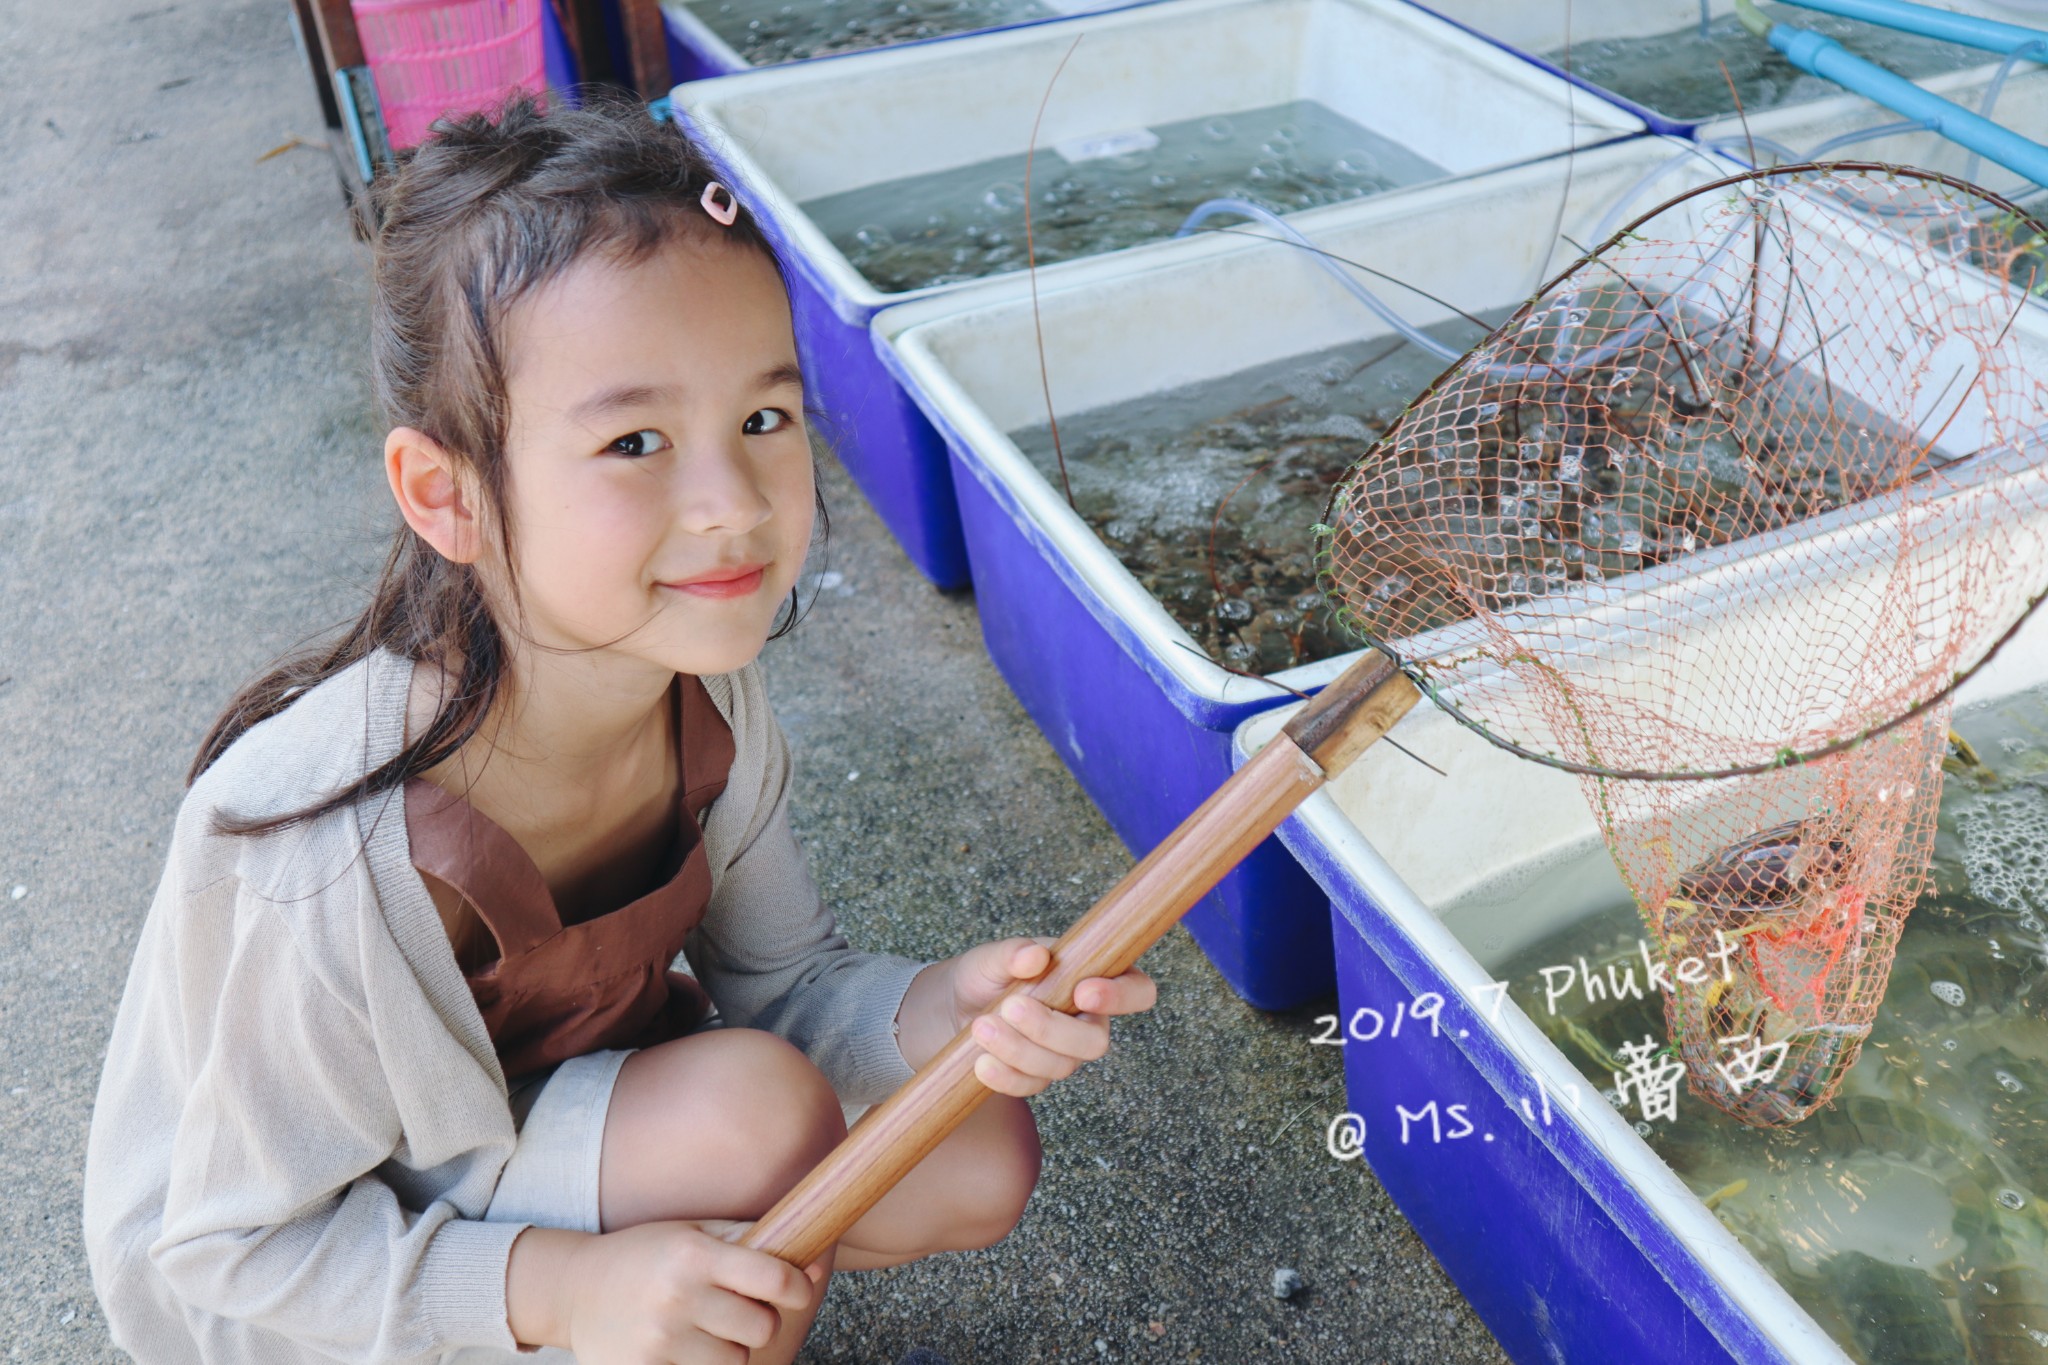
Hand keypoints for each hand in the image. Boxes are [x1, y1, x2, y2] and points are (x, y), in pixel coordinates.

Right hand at [508, 1219, 821, 1362]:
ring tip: (705, 1329)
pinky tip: (685, 1348)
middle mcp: (677, 1296)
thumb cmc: (648, 1255)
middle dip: (759, 1320)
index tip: (797, 1289)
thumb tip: (815, 1264)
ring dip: (731, 1349)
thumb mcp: (694, 1233)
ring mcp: (659, 1339)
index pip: (773, 1276)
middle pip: (762, 1327)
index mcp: (693, 1255)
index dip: (797, 1286)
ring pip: (737, 1362)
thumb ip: (753, 1241)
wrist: (575, 1290)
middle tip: (737, 1310)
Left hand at [946, 937, 1157, 1097]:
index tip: (1083, 991)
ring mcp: (1065, 1052)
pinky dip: (1006, 1076)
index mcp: (1095, 977)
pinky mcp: (1038, 1077)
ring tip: (981, 1027)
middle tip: (1011, 1007)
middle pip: (1095, 1041)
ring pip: (1061, 1066)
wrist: (958, 1005)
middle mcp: (1088, 1019)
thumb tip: (1034, 955)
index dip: (1122, 996)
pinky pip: (1031, 1086)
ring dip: (1019, 1050)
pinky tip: (982, 1063)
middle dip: (1051, 1030)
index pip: (1137, 990)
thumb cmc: (989, 973)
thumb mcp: (994, 956)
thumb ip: (1014, 952)